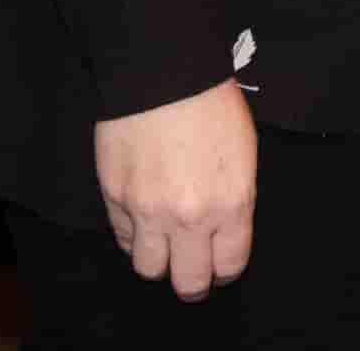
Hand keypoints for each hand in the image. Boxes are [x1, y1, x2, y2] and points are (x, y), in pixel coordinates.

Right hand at [92, 78, 256, 299]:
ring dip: (159, 263)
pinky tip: (142, 226)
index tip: (222, 266)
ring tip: (164, 251)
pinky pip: (123, 240)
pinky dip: (133, 239)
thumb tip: (223, 225)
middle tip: (193, 273)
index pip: (229, 263)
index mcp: (232, 203)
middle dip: (193, 282)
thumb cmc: (213, 105)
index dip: (226, 269)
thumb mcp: (244, 153)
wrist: (164, 76)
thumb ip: (234, 197)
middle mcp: (190, 218)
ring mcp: (148, 212)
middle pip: (188, 280)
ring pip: (149, 269)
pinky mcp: (115, 201)